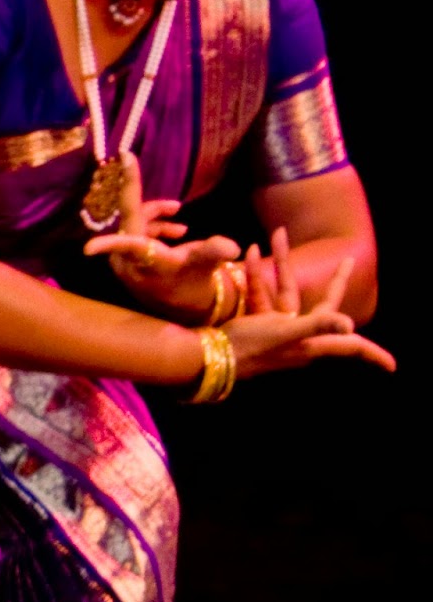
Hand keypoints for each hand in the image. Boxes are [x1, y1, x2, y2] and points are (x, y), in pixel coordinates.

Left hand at [83, 154, 239, 318]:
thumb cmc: (197, 283)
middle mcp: (128, 261)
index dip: (118, 219)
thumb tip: (232, 247)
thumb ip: (214, 251)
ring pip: (134, 223)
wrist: (187, 303)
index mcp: (146, 261)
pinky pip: (134, 232)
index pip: (128, 238)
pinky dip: (153, 226)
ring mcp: (123, 259)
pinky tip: (177, 229)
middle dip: (150, 204)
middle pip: (131, 217)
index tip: (99, 210)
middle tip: (141, 171)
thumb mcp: (208, 265)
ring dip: (155, 216)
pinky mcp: (125, 259)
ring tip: (179, 219)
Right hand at [225, 242, 394, 376]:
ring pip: (286, 290)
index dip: (373, 355)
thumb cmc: (251, 348)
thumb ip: (317, 325)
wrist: (209, 357)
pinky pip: (261, 293)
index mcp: (313, 342)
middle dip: (335, 280)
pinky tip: (251, 254)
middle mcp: (300, 335)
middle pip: (325, 304)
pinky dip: (256, 274)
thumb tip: (349, 325)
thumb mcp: (285, 333)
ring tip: (276, 235)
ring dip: (281, 262)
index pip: (350, 346)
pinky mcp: (257, 323)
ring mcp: (278, 328)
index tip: (393, 366)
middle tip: (348, 261)